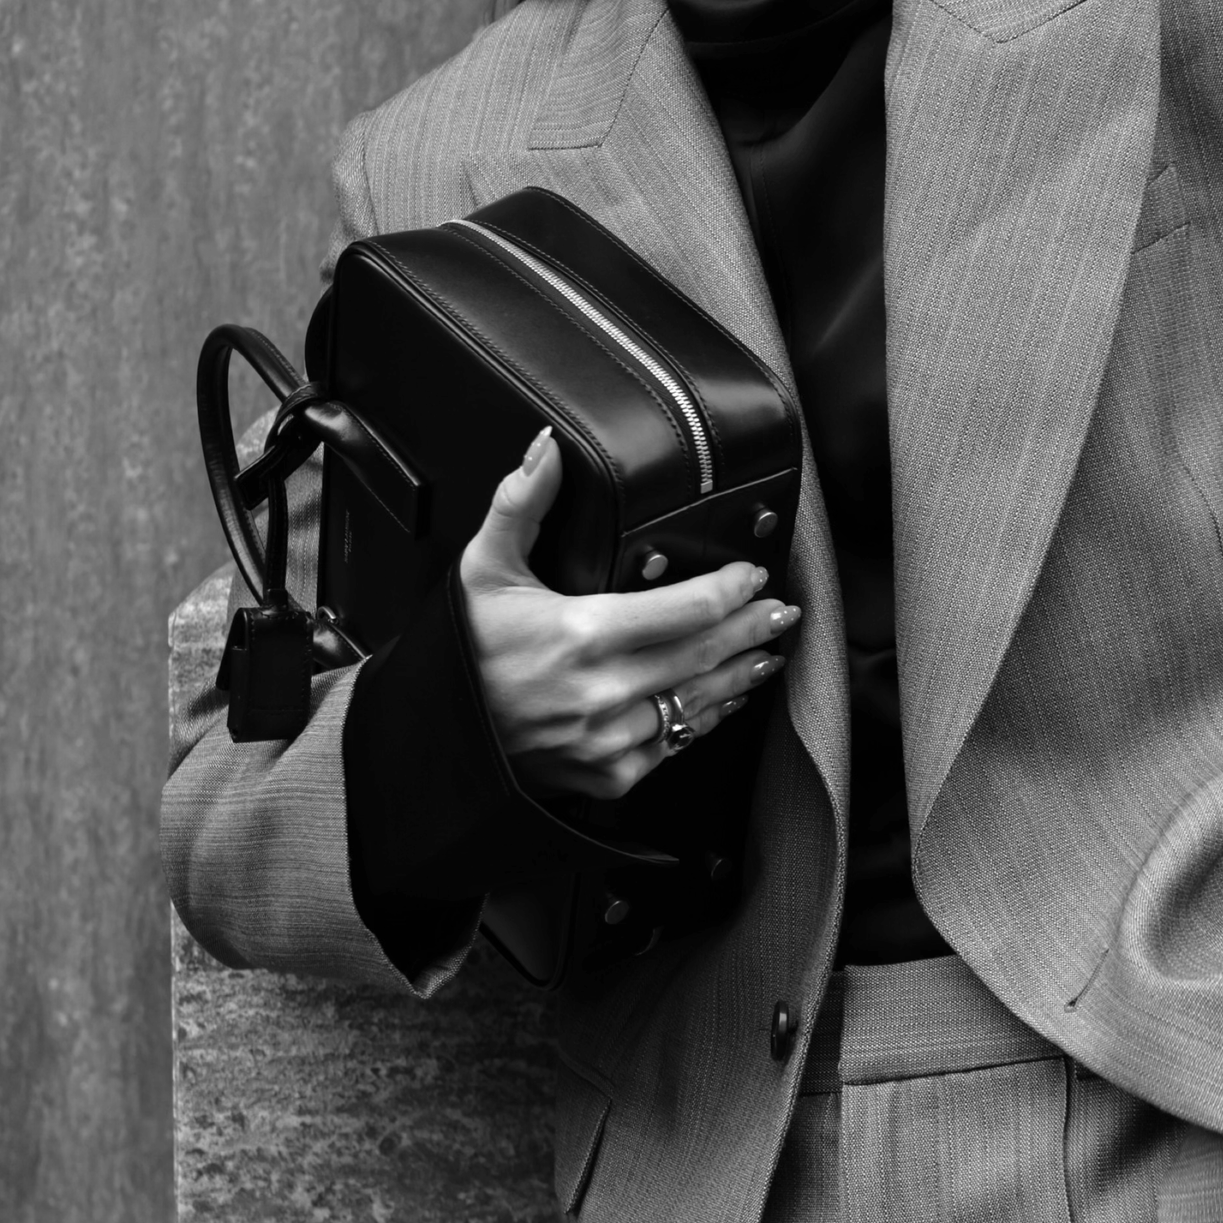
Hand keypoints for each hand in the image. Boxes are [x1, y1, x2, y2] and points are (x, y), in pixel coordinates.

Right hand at [459, 427, 797, 804]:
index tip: (752, 574)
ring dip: (738, 676)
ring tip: (768, 651)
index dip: (730, 590)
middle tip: (783, 611)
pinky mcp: (609, 774)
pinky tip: (721, 699)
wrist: (438, 735)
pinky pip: (674, 745)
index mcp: (581, 635)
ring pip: (696, 703)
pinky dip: (703, 720)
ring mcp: (609, 739)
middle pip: (703, 655)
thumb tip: (549, 448)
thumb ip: (521, 504)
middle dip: (751, 629)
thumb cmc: (463, 651)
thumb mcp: (483, 569)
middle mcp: (602, 692)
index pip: (685, 610)